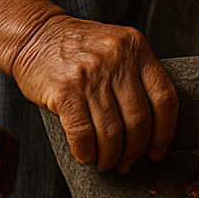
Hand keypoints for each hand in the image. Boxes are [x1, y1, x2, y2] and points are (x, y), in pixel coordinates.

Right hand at [10, 13, 177, 172]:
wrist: (34, 34)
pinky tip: (87, 157)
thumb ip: (136, 75)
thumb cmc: (79, 49)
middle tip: (127, 163)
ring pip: (111, 131)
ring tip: (106, 163)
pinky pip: (82, 133)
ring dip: (110, 156)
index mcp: (137, 47)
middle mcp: (117, 58)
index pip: (164, 98)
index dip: (164, 132)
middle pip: (138, 119)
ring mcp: (90, 73)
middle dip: (135, 150)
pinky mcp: (64, 89)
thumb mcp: (117, 47)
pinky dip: (87, 152)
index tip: (157, 151)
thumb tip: (152, 129)